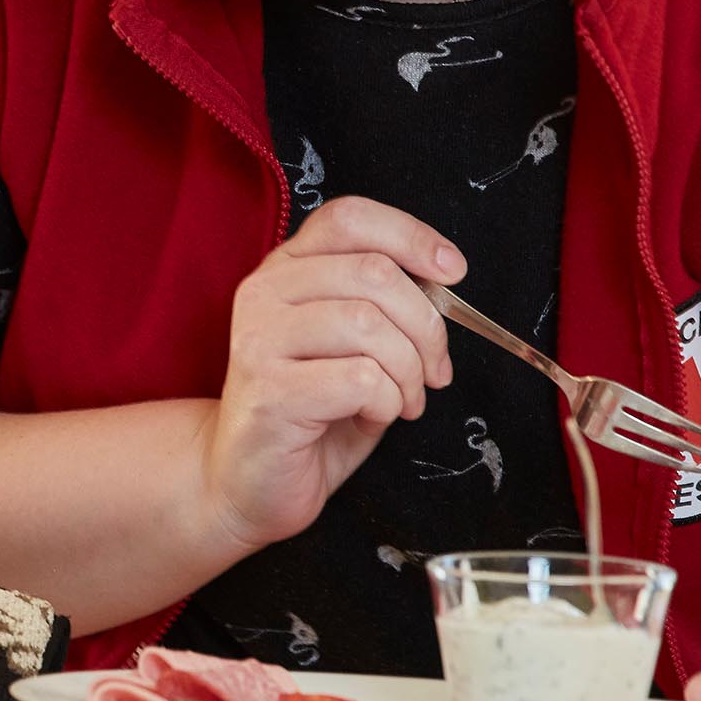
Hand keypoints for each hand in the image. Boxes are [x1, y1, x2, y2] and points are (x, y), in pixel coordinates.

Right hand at [196, 197, 464, 552]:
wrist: (247, 482)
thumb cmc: (310, 414)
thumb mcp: (351, 345)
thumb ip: (383, 305)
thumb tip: (444, 285)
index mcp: (286, 270)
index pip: (349, 218)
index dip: (411, 236)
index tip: (453, 272)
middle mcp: (264, 293)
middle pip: (373, 273)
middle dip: (426, 326)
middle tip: (434, 371)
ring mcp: (260, 341)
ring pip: (370, 325)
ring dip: (409, 372)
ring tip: (404, 401)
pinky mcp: (270, 393)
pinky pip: (361, 379)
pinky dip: (388, 402)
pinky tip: (374, 417)